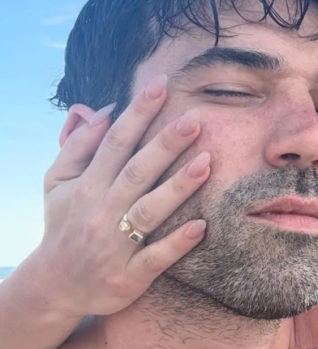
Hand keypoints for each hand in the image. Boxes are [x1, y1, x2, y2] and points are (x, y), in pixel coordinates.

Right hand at [31, 74, 210, 318]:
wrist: (55, 287)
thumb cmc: (64, 223)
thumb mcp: (58, 183)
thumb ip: (78, 146)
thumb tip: (104, 109)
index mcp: (87, 185)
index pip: (115, 142)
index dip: (138, 113)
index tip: (161, 85)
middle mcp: (101, 212)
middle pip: (137, 172)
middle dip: (165, 144)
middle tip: (194, 119)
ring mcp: (114, 245)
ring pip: (149, 211)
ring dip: (178, 187)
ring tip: (207, 162)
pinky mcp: (128, 276)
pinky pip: (155, 258)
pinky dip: (176, 243)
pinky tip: (201, 227)